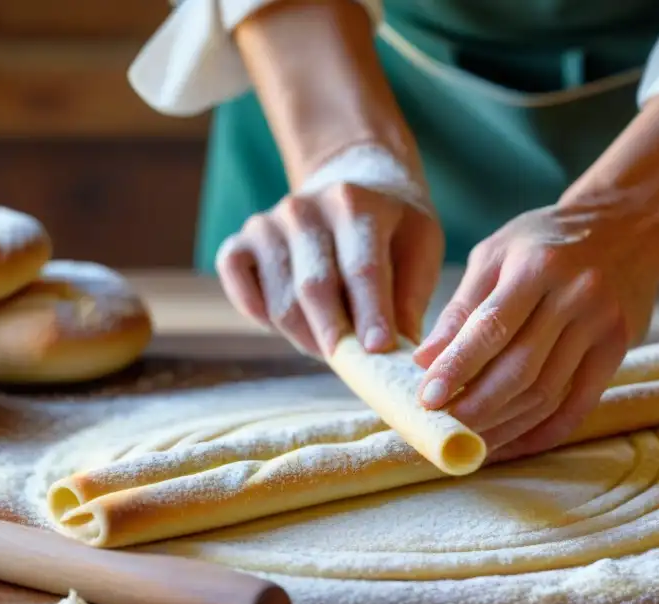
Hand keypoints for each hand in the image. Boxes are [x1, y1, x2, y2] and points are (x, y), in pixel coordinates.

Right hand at [216, 184, 443, 357]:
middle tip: (355, 366)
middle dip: (335, 335)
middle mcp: (304, 208)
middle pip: (314, 288)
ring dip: (308, 337)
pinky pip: (243, 294)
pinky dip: (264, 320)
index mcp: (355, 203)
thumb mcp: (419, 247)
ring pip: (281, 304)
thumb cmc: (390, 230)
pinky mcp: (239, 244)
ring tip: (336, 346)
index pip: (361, 268)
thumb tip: (400, 355)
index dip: (371, 313)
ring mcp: (266, 224)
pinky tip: (295, 326)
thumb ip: (410, 297)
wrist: (350, 183)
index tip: (379, 351)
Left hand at [411, 200, 658, 462]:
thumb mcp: (496, 255)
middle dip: (477, 407)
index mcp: (536, 266)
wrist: (628, 226)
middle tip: (445, 429)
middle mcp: (576, 295)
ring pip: (547, 393)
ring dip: (505, 426)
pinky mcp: (619, 349)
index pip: (491, 328)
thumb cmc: (546, 240)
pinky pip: (578, 405)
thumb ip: (462, 307)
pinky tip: (513, 445)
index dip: (457, 368)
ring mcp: (603, 325)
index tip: (427, 399)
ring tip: (470, 442)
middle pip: (520, 369)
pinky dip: (543, 433)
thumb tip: (424, 361)